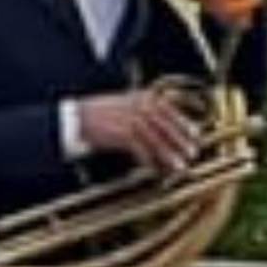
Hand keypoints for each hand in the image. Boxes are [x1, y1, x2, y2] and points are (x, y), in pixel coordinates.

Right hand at [82, 88, 205, 173]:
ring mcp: (131, 118)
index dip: (184, 122)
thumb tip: (158, 125)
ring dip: (169, 154)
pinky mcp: (122, 133)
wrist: (71, 119)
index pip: (169, 109)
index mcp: (139, 96)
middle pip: (167, 124)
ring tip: (180, 166)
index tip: (195, 133)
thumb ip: (140, 111)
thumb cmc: (94, 115)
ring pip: (157, 138)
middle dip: (181, 140)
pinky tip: (154, 169)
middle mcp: (138, 105)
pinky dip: (150, 160)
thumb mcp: (121, 106)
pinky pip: (142, 149)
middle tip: (192, 153)